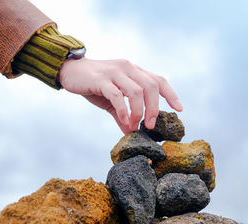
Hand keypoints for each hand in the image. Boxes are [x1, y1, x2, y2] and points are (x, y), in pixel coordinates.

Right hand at [58, 57, 182, 133]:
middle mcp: (128, 68)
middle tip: (151, 125)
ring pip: (136, 91)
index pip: (158, 80)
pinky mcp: (100, 79)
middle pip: (151, 86)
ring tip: (136, 126)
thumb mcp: (111, 100)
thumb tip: (130, 132)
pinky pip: (117, 95)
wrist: (68, 70)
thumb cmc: (93, 85)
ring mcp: (115, 72)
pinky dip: (124, 110)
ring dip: (139, 111)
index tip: (179, 110)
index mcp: (134, 71)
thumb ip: (122, 114)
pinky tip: (124, 121)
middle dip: (154, 108)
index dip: (171, 94)